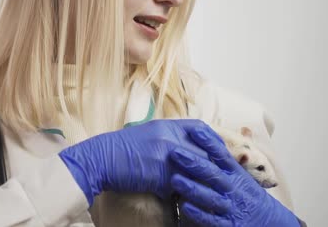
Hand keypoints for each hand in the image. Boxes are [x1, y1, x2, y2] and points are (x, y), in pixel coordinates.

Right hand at [58, 119, 223, 205]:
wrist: (101, 158)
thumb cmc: (121, 147)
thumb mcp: (147, 133)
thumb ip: (168, 137)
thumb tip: (187, 149)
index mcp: (167, 125)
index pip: (201, 129)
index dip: (215, 141)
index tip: (222, 152)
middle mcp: (169, 138)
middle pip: (204, 153)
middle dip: (216, 167)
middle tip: (226, 179)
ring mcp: (165, 157)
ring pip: (196, 172)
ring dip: (206, 185)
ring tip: (215, 195)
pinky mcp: (160, 176)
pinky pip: (180, 187)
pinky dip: (186, 195)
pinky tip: (190, 202)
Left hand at [169, 124, 298, 225]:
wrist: (270, 223)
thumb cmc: (247, 194)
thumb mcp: (239, 175)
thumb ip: (223, 161)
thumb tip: (205, 136)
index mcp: (235, 173)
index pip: (222, 155)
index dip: (209, 143)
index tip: (195, 131)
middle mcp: (233, 188)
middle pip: (213, 174)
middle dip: (194, 162)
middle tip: (174, 152)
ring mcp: (230, 207)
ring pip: (210, 197)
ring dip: (192, 188)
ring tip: (175, 179)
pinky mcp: (228, 224)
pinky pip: (212, 219)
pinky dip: (199, 214)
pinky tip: (186, 207)